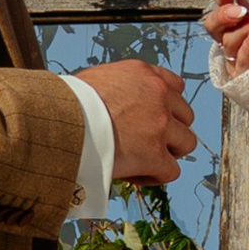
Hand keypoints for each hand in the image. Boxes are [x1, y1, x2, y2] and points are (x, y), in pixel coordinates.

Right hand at [78, 58, 196, 186]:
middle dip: (169, 130)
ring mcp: (160, 125)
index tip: (152, 118)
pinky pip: (171, 171)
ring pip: (185, 142)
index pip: (174, 86)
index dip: (166, 106)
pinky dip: (155, 176)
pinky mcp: (155, 153)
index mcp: (144, 74)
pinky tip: (134, 174)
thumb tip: (118, 102)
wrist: (63, 121)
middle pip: (185, 116)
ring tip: (143, 160)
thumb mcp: (98, 79)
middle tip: (147, 142)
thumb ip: (120, 87)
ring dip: (168, 153)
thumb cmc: (69, 103)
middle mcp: (158, 95)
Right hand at [204, 0, 248, 71]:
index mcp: (238, 20)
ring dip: (244, 28)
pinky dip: (247, 46)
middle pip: (213, 25)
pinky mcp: (243, 74)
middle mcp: (232, 37)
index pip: (223, 4)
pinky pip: (240, 61)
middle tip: (241, 9)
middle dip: (224, 14)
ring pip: (228, 42)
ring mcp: (236, 56)